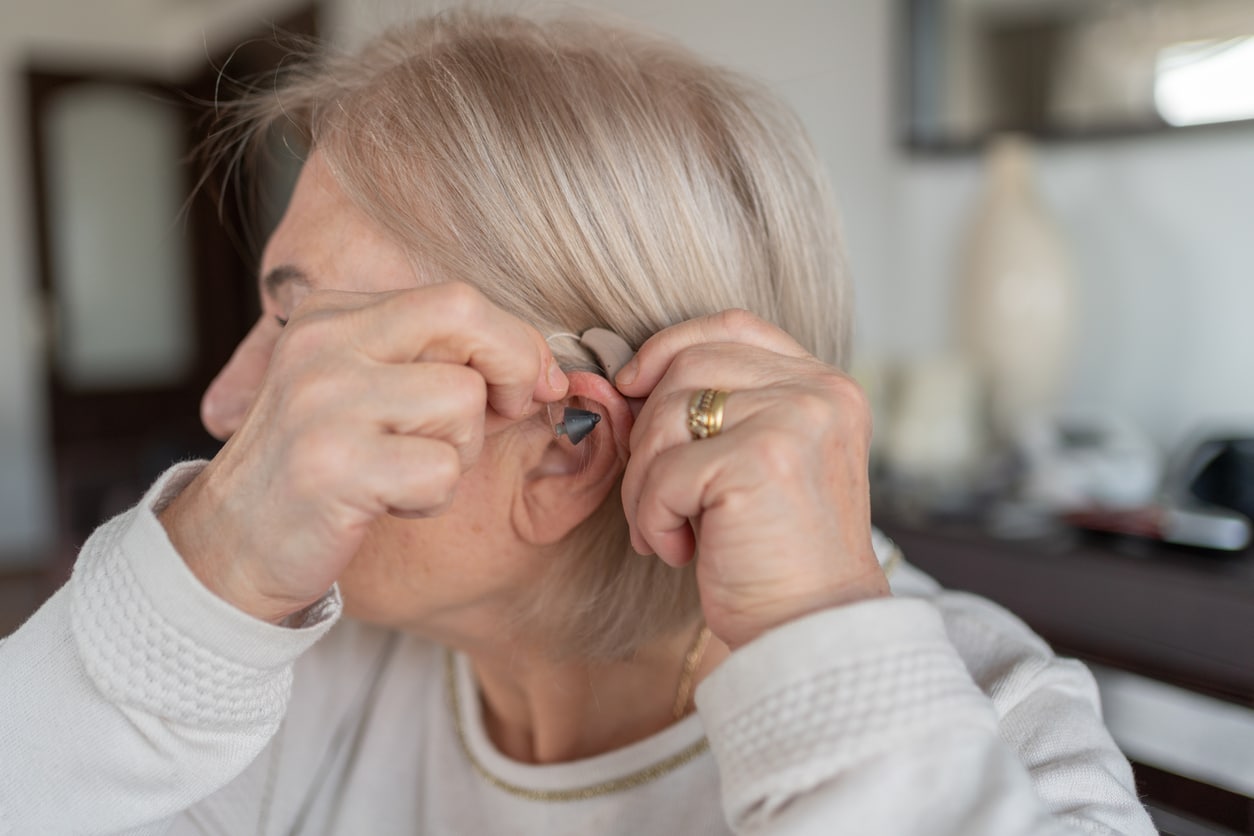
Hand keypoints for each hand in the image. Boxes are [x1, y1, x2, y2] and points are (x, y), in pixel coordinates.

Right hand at [160, 283, 567, 622]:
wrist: (231, 546)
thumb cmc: (322, 469)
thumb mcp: (369, 393)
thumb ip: (441, 364)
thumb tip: (548, 371)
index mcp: (331, 314)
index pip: (457, 297)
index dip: (514, 341)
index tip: (534, 383)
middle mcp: (322, 344)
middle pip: (465, 318)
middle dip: (513, 368)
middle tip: (505, 411)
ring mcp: (323, 401)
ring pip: (462, 401)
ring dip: (460, 451)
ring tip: (408, 470)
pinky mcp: (333, 466)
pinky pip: (442, 470)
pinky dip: (433, 497)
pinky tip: (388, 503)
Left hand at [617, 310, 888, 649]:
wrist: (813, 634)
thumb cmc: (777, 558)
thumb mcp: (757, 465)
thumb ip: (715, 413)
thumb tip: (613, 382)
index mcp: (825, 387)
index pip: (732, 327)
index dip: (670, 347)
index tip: (632, 386)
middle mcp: (818, 392)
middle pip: (688, 366)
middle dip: (648, 431)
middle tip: (653, 495)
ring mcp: (793, 421)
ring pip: (667, 416)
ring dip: (645, 481)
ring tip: (668, 529)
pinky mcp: (759, 461)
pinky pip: (663, 472)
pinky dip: (652, 518)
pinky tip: (681, 551)